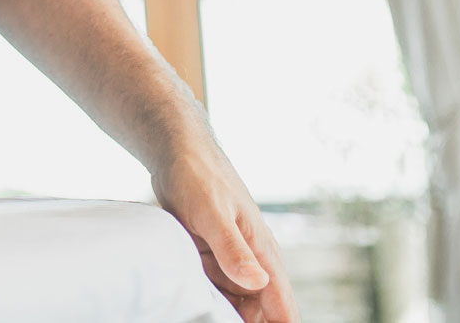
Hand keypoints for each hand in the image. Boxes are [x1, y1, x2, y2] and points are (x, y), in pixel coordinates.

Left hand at [151, 140, 298, 322]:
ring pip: (239, 307)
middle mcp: (253, 262)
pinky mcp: (212, 260)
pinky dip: (211, 304)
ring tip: (205, 317)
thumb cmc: (199, 176)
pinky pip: (216, 293)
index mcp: (262, 253)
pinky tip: (197, 309)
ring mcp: (231, 263)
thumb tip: (259, 282)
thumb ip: (233, 248)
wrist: (176, 153)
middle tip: (220, 322)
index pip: (283, 306)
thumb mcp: (212, 213)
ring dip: (229, 316)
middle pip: (262, 313)